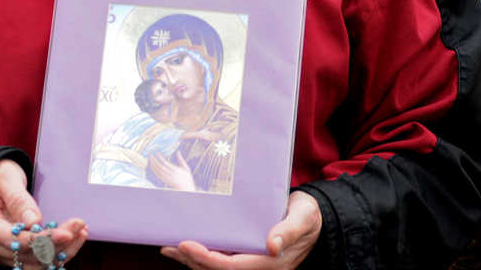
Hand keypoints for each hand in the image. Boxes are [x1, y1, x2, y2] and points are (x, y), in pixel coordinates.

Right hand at [0, 159, 88, 267]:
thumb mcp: (4, 177)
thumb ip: (18, 199)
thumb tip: (34, 222)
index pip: (15, 240)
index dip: (42, 241)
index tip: (66, 233)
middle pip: (27, 253)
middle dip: (57, 243)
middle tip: (79, 226)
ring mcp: (0, 249)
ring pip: (34, 260)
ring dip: (60, 250)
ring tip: (80, 231)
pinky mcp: (13, 250)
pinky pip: (35, 258)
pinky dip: (55, 251)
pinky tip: (73, 238)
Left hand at [148, 151, 196, 190]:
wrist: (186, 189)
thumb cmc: (187, 178)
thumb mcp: (186, 168)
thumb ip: (181, 160)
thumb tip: (177, 151)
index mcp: (176, 170)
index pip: (166, 163)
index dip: (160, 157)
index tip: (157, 152)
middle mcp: (171, 175)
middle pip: (160, 166)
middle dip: (154, 160)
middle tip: (150, 154)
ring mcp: (167, 178)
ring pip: (158, 171)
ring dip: (153, 164)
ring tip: (150, 158)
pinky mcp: (165, 181)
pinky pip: (157, 175)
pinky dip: (153, 170)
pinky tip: (151, 165)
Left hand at [159, 190, 320, 269]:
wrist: (312, 219)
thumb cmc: (307, 216)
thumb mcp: (303, 217)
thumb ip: (288, 230)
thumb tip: (271, 245)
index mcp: (271, 263)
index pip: (233, 267)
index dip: (207, 259)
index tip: (186, 245)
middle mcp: (258, 266)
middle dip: (193, 260)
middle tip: (170, 245)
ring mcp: (251, 262)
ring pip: (216, 267)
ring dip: (192, 260)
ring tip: (168, 248)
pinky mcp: (245, 255)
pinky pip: (219, 259)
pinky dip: (199, 254)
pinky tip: (182, 247)